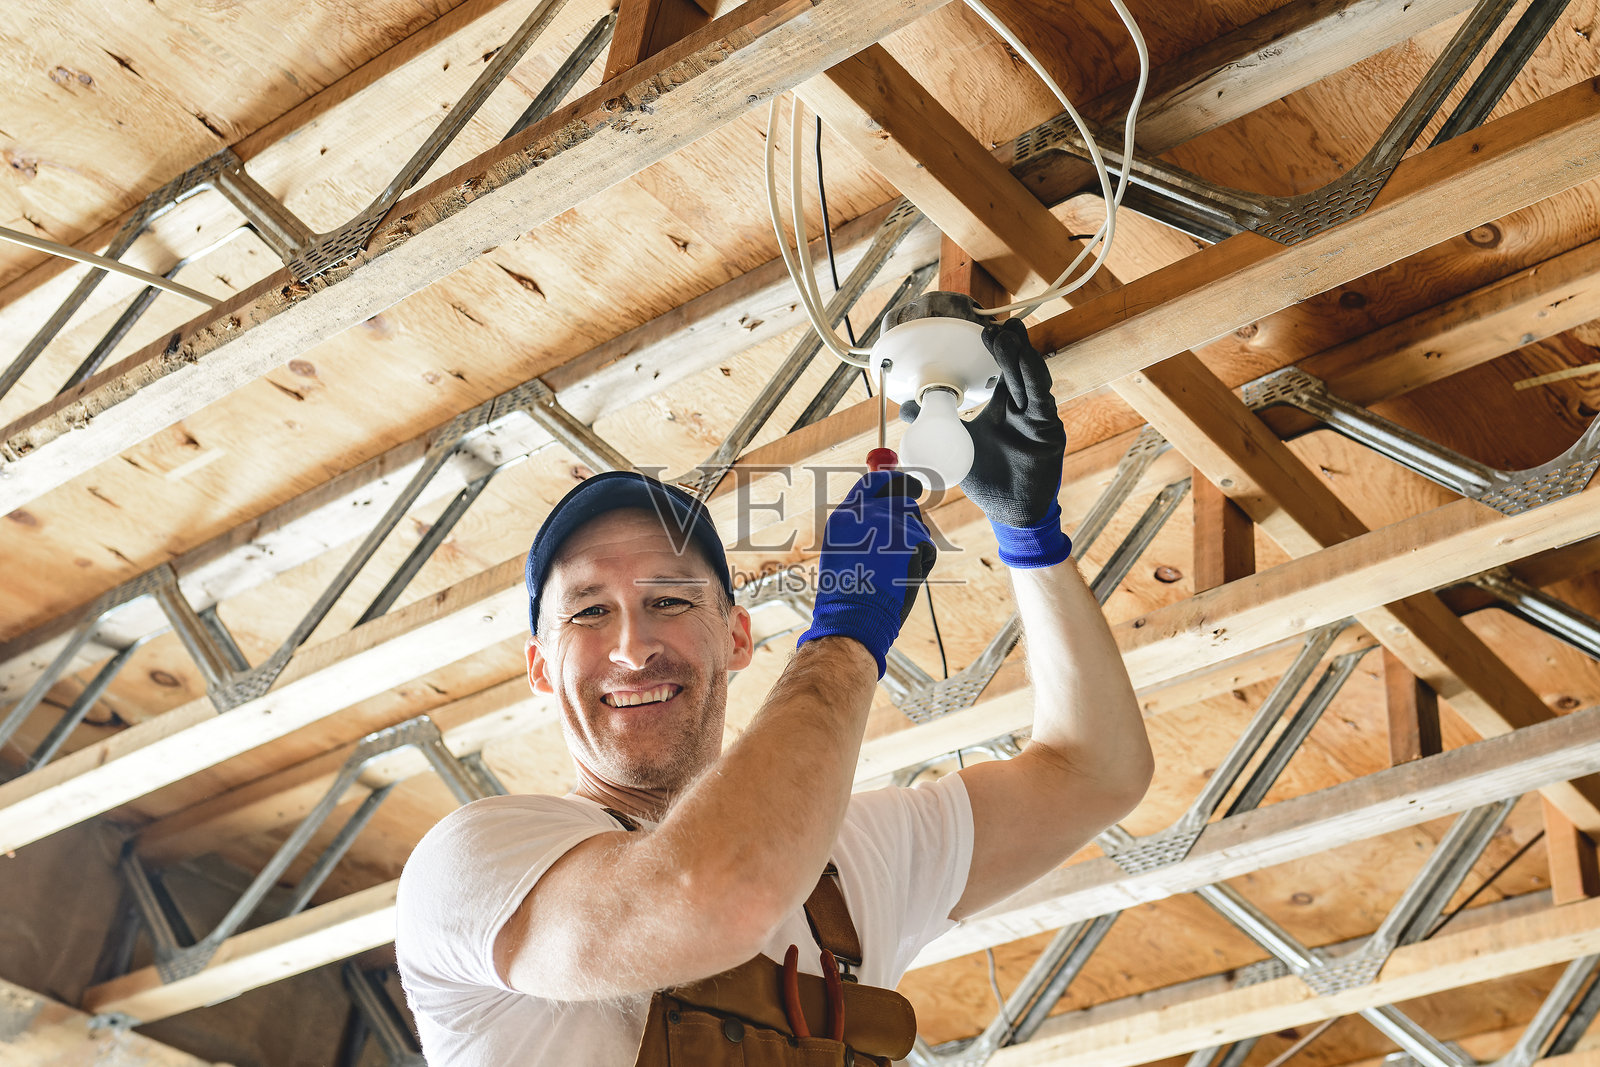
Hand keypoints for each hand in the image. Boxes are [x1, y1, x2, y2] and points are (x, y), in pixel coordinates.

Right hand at [796, 471, 935, 676]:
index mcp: (844, 517)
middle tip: (919, 507)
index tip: (904, 484)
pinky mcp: (908, 538)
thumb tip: (885, 511)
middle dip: (912, 510)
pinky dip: (923, 563)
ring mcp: (888, 522)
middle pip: (902, 498)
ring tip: (896, 570)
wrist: (851, 615)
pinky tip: (904, 577)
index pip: (872, 483)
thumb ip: (861, 526)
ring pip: (918, 524)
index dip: (891, 481)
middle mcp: (865, 513)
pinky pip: (927, 546)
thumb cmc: (848, 593)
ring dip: (916, 544)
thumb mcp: (843, 551)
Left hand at [902, 318, 1069, 566]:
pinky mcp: (1048, 431)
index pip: (1001, 374)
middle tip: (996, 328)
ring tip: (1009, 337)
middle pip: (1018, 371)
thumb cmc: (987, 479)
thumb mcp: (957, 445)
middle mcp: (1023, 410)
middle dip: (1009, 348)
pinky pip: (1042, 401)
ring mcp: (1037, 419)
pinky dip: (1034, 378)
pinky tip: (1027, 360)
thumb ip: (935, 424)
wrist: (1009, 512)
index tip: (984, 332)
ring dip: (1020, 357)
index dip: (996, 353)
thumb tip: (906, 409)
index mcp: (1003, 410)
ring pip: (1031, 380)